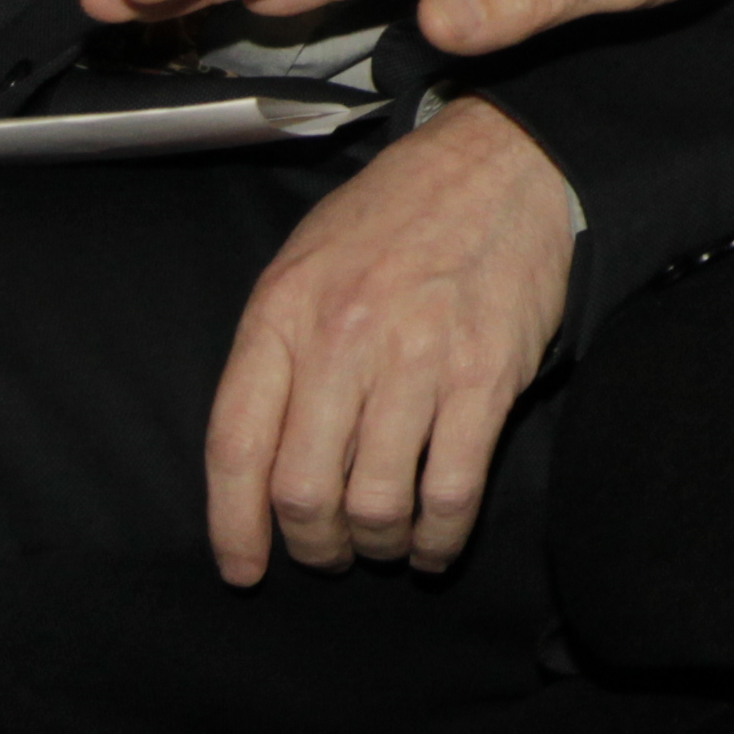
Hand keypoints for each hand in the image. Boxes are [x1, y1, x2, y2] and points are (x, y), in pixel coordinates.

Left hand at [203, 95, 574, 581]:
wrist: (501, 164)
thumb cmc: (393, 218)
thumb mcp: (304, 263)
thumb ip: (276, 353)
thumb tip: (261, 460)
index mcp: (284, 312)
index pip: (235, 446)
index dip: (233, 526)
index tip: (243, 569)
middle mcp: (343, 340)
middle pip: (304, 491)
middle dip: (313, 545)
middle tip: (328, 551)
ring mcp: (418, 359)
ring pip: (378, 502)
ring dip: (376, 544)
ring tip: (382, 542)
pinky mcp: (485, 376)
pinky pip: (452, 489)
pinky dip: (439, 537)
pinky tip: (432, 544)